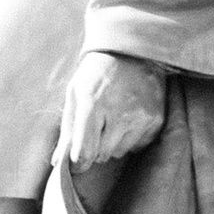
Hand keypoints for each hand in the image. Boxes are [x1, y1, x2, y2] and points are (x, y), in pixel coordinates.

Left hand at [58, 50, 165, 174]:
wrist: (133, 50)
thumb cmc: (98, 73)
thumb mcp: (76, 93)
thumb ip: (67, 130)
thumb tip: (57, 162)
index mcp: (93, 103)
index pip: (85, 152)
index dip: (78, 161)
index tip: (77, 161)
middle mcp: (119, 112)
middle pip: (101, 155)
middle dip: (95, 146)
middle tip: (98, 123)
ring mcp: (141, 116)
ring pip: (119, 152)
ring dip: (113, 141)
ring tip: (116, 115)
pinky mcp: (156, 119)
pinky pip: (137, 145)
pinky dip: (131, 136)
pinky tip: (130, 115)